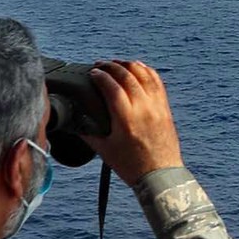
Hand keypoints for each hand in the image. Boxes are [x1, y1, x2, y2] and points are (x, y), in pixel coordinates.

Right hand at [85, 59, 184, 184]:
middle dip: (111, 66)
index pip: (112, 87)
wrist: (160, 174)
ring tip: (116, 64)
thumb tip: (73, 123)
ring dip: (129, 65)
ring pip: (144, 75)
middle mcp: (143, 108)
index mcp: (126, 119)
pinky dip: (146, 71)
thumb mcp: (104, 150)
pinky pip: (157, 82)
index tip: (91, 73)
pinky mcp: (165, 107)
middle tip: (100, 65)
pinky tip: (138, 68)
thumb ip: (87, 133)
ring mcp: (157, 106)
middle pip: (127, 76)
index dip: (100, 76)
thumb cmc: (132, 165)